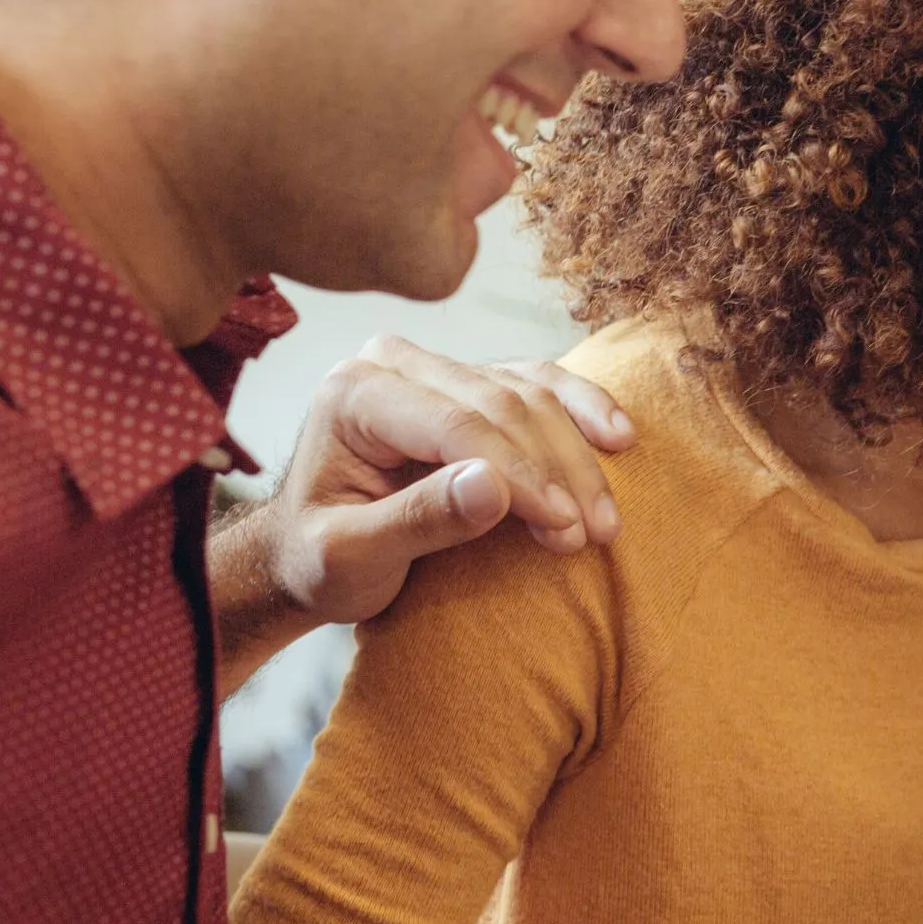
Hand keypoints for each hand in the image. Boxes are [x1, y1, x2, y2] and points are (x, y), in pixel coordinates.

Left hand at [214, 336, 633, 684]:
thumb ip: (416, 521)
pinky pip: (541, 384)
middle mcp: (396, 363)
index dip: (520, 475)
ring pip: (531, 396)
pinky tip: (618, 439)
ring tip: (602, 521)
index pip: (458, 423)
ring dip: (577, 458)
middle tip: (588, 534)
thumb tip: (494, 486)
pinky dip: (583, 411)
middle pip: (503, 405)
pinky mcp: (471, 383)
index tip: (562, 529)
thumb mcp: (349, 557)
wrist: (304, 554)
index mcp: (356, 392)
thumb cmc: (318, 560)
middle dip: (555, 472)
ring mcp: (437, 368)